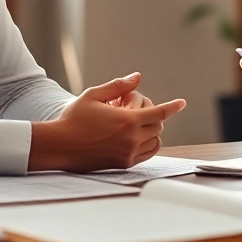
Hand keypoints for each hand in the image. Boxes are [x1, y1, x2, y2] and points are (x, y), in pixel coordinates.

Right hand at [29, 73, 185, 171]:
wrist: (59, 146)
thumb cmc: (74, 119)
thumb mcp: (94, 95)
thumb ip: (118, 85)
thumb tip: (137, 77)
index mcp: (127, 120)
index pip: (160, 113)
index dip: (173, 106)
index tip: (182, 103)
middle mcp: (132, 139)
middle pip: (158, 126)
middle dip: (153, 115)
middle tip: (134, 108)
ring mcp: (128, 153)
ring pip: (155, 142)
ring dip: (152, 131)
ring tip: (135, 123)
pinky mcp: (123, 164)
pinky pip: (146, 154)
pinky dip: (146, 144)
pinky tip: (133, 137)